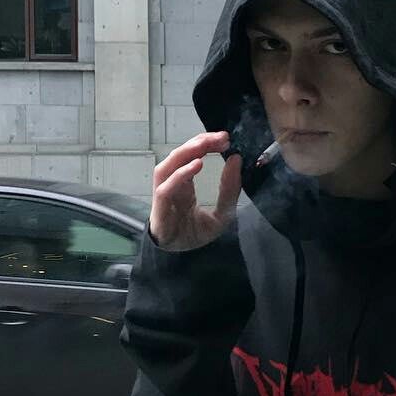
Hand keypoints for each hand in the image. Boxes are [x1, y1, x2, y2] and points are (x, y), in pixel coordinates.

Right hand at [149, 132, 243, 251]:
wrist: (183, 258)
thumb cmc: (196, 234)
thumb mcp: (223, 213)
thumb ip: (230, 189)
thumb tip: (236, 160)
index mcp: (184, 183)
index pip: (192, 155)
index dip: (206, 144)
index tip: (225, 139)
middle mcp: (171, 184)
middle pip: (179, 155)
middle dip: (199, 142)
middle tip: (221, 137)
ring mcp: (164, 194)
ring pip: (168, 166)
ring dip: (186, 152)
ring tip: (205, 145)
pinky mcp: (160, 208)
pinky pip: (165, 188)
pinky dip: (180, 174)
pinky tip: (197, 165)